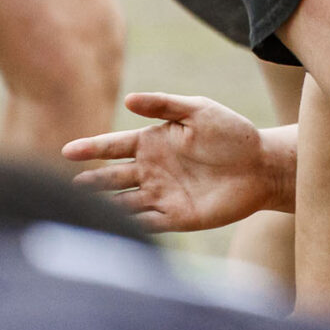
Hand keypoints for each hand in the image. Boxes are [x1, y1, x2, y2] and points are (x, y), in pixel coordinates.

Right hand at [62, 94, 289, 230]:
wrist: (262, 165)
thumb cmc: (232, 133)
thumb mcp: (199, 110)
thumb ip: (165, 105)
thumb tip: (128, 99)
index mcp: (152, 142)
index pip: (113, 146)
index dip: (90, 148)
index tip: (68, 152)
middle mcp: (150, 171)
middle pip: (111, 178)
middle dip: (91, 182)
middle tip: (68, 187)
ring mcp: (161, 195)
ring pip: (123, 203)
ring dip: (105, 207)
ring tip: (82, 211)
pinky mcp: (175, 218)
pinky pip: (147, 224)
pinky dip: (130, 227)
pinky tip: (115, 230)